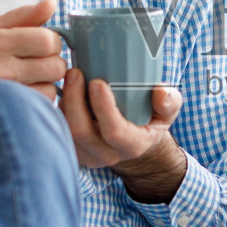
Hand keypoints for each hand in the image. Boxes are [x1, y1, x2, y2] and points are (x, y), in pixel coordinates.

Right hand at [0, 0, 66, 99]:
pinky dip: (39, 98)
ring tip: (28, 79)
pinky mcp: (9, 111)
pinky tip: (24, 93)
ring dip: (46, 83)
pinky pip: (42, 103)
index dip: (51, 43)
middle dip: (52, 63)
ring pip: (52, 87)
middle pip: (55, 65)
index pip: (47, 40)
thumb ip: (24, 16)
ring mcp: (5, 93)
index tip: (42, 46)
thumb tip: (51, 3)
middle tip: (36, 64)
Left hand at [60, 68, 187, 201]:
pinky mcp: (72, 149)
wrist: (135, 144)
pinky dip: (59, 107)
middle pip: (81, 131)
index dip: (104, 108)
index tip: (97, 82)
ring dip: (64, 102)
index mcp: (132, 145)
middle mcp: (106, 155)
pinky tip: (65, 89)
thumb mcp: (168, 113)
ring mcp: (86, 155)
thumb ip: (169, 102)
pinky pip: (57, 129)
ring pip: (65, 130)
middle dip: (74, 99)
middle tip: (75, 72)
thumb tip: (159, 93)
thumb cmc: (150, 121)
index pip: (115, 132)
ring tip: (70, 77)